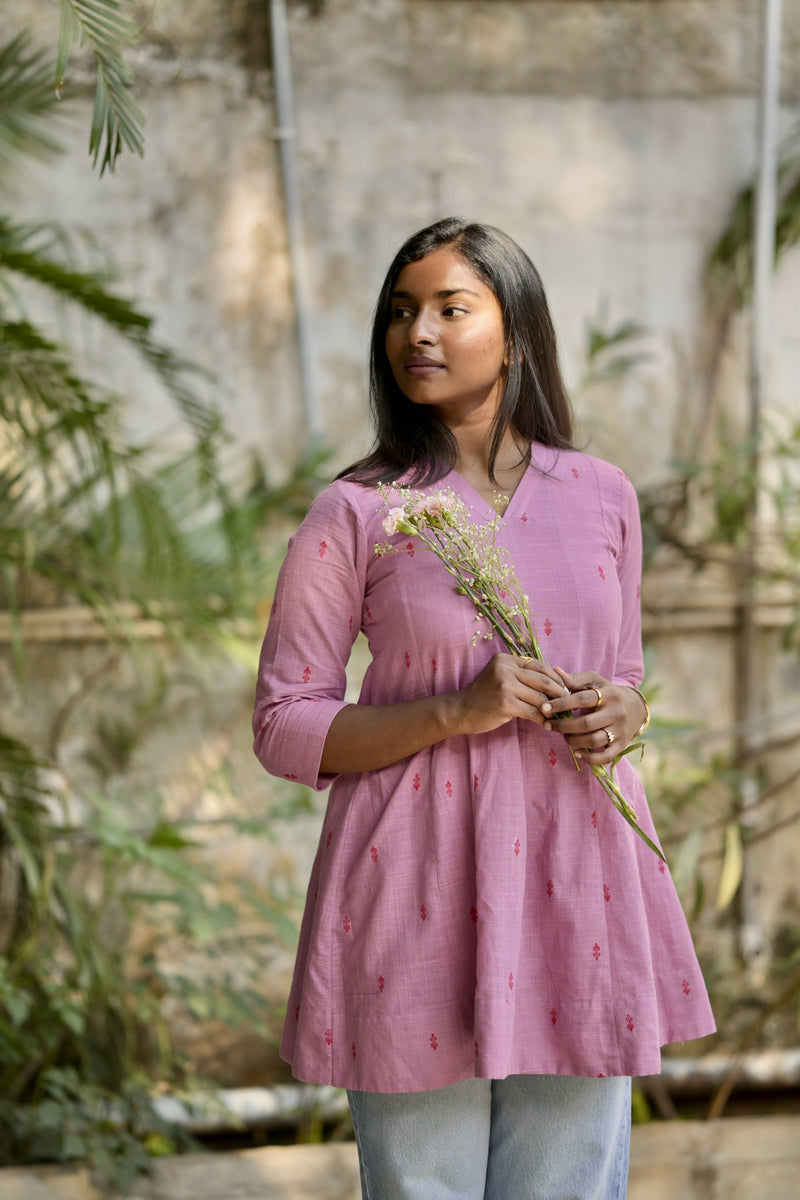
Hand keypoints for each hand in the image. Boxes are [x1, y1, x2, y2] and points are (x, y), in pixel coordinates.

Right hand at [454, 653, 570, 736]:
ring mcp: (505, 686)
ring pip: (540, 697)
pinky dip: (542, 719)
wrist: (461, 710)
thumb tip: (553, 681)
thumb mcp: (500, 676)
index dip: (555, 677)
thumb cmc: (483, 695)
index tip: (564, 688)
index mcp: (506, 659)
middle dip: (559, 693)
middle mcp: (505, 669)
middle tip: (567, 703)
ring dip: (552, 709)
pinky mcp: (506, 704)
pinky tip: (546, 724)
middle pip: (543, 680)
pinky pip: (533, 712)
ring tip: (559, 716)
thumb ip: (521, 674)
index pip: (539, 665)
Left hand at [540, 667, 647, 766]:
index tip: (544, 708)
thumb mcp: (595, 681)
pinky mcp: (621, 745)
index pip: (582, 699)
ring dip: (573, 741)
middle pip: (586, 723)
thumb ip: (575, 679)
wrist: (635, 707)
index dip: (562, 704)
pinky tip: (577, 752)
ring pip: (594, 741)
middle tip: (549, 725)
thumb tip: (555, 671)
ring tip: (564, 736)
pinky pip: (605, 757)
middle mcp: (616, 713)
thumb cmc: (607, 692)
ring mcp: (619, 730)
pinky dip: (589, 758)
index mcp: (608, 694)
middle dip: (563, 726)